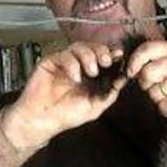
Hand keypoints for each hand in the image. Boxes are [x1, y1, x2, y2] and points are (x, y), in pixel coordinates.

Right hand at [0, 42, 126, 151]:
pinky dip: (72, 63)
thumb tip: (124, 79)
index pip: (103, 57)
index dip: (112, 54)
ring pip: (79, 47)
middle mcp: (79, 66)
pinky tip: (75, 77)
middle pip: (93, 47)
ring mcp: (64, 63)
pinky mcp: (51, 61)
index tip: (119, 57)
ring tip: (91, 72)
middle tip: (106, 61)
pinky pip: (64, 55)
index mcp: (91, 75)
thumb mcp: (95, 107)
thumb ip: (109, 93)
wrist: (42, 120)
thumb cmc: (65, 115)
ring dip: (89, 56)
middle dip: (102, 51)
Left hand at [126, 40, 166, 119]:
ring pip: (154, 93)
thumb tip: (130, 66)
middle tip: (157, 86)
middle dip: (146, 84)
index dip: (134, 61)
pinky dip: (165, 109)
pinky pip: (163, 106)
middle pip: (147, 73)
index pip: (147, 49)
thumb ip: (155, 58)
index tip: (130, 72)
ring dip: (158, 97)